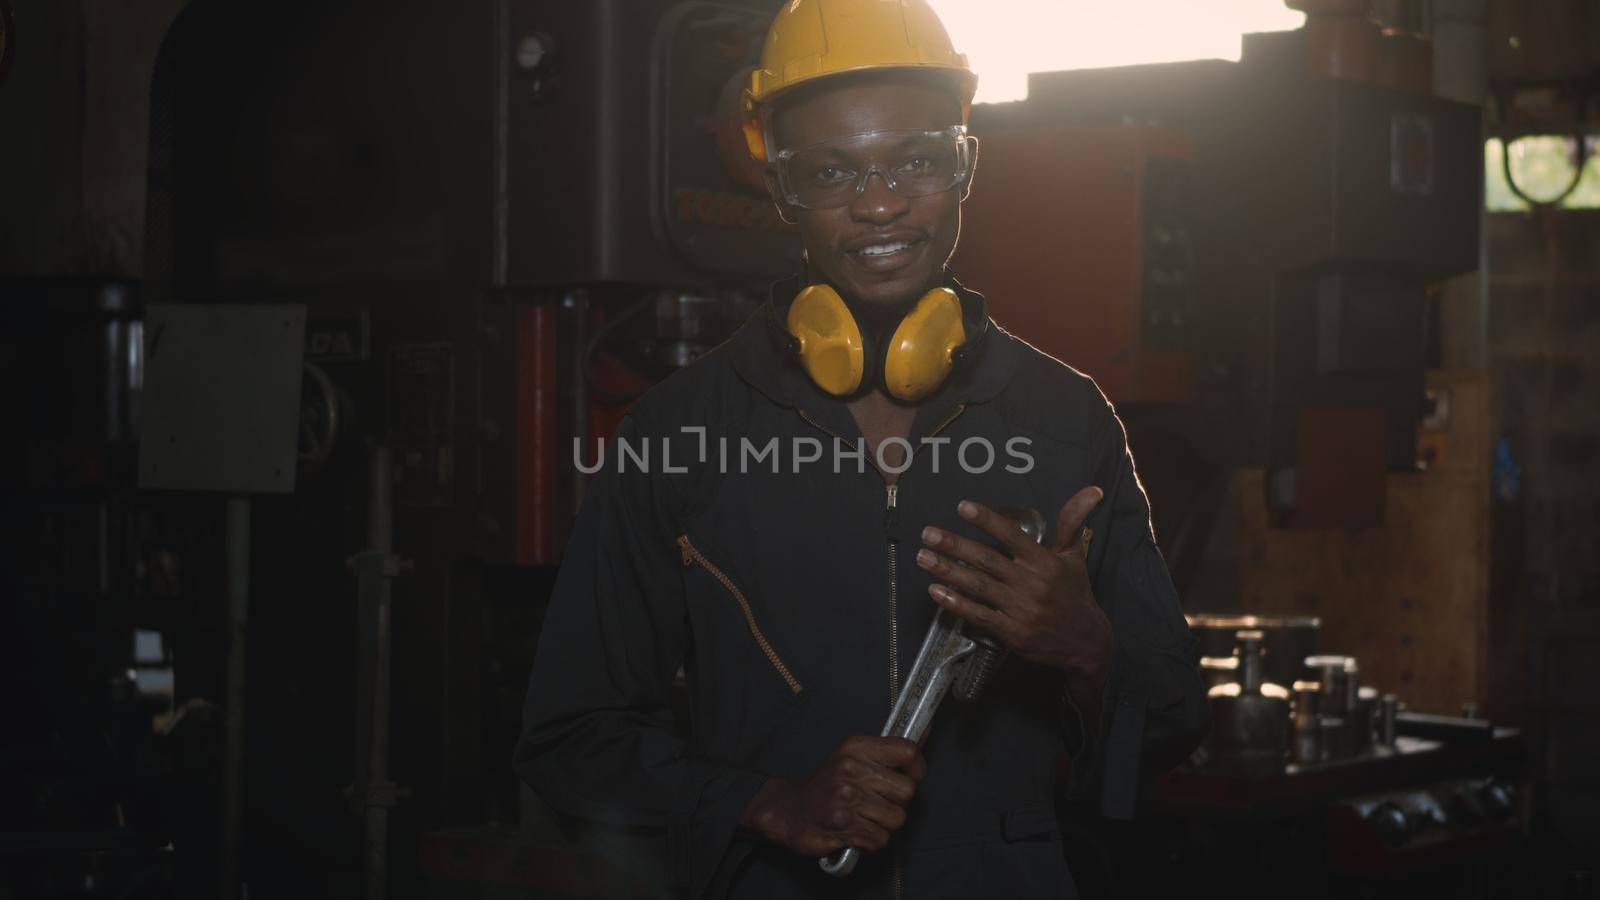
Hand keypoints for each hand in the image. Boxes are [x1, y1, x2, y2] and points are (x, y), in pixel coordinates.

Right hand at [739, 736, 925, 855]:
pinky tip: (857, 831)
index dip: (918, 768)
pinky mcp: (842, 825)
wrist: (789, 810)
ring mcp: (846, 798)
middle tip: (881, 802)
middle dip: (899, 802)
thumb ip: (884, 754)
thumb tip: (924, 740)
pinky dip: (872, 840)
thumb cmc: (827, 784)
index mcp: (856, 748)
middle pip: (907, 790)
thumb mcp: (850, 757)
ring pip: (897, 818)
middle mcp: (851, 770)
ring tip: (866, 818)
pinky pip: (880, 839)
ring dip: (885, 824)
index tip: (912, 776)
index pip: (907, 752)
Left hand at [915, 489, 1113, 684]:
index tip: (961, 507)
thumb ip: (1072, 522)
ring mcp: (1020, 609)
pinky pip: (979, 614)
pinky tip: (936, 591)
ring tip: (923, 557)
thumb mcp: (1074, 556)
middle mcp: (1031, 583)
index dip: (987, 520)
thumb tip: (1092, 491)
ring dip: (947, 570)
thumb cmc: (1076, 594)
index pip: (1011, 535)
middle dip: (954, 544)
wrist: (1086, 642)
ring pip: (978, 585)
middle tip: (928, 533)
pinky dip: (956, 603)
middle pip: (987, 559)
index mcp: (1044, 562)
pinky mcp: (1012, 632)